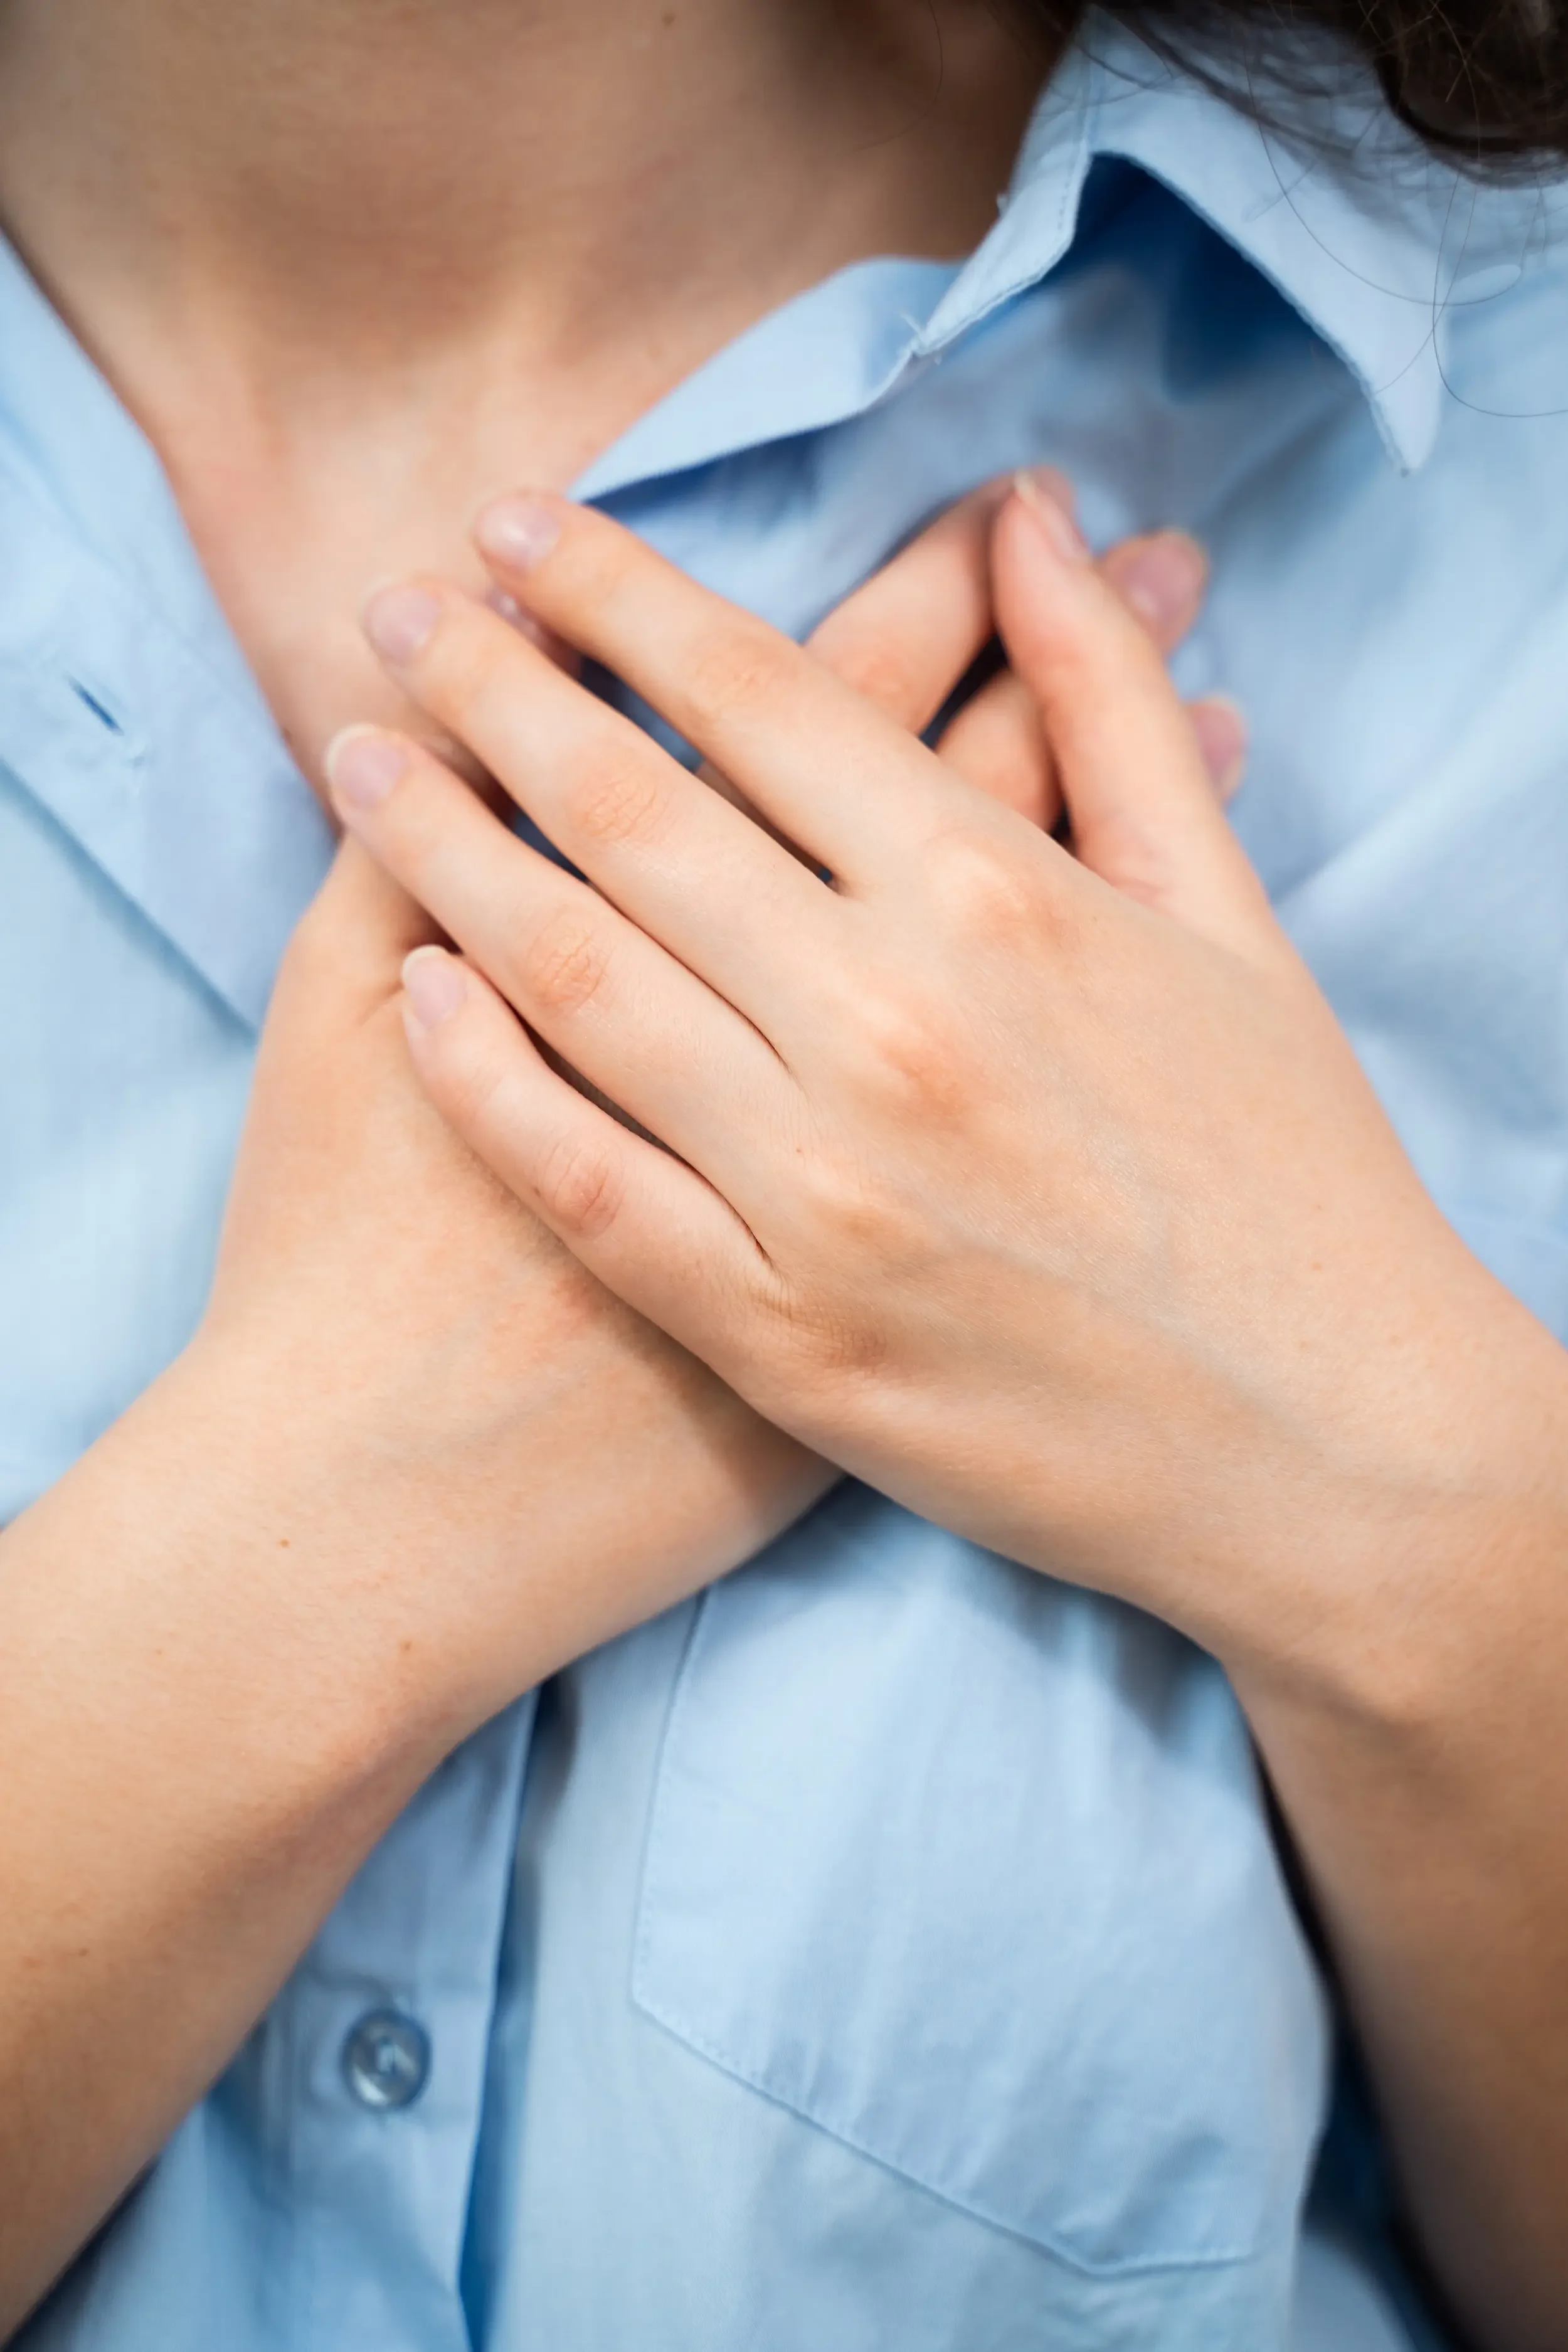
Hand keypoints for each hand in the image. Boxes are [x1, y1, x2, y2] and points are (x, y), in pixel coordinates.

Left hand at [326, 475, 1562, 1700]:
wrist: (1321, 1443)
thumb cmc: (1288, 1172)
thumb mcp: (1228, 916)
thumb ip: (1112, 707)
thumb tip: (1033, 519)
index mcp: (1002, 899)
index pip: (764, 694)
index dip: (620, 592)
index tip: (518, 528)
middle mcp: (891, 1026)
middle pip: (635, 809)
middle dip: (493, 686)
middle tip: (396, 606)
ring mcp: (820, 1191)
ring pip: (574, 973)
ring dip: (441, 847)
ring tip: (358, 758)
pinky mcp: (778, 1335)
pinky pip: (582, 1179)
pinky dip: (481, 1078)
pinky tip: (406, 989)